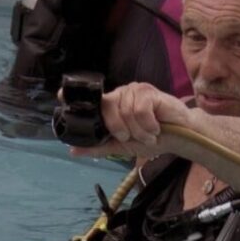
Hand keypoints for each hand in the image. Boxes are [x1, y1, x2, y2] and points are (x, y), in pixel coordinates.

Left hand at [70, 82, 196, 157]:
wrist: (179, 136)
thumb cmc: (151, 138)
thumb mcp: (121, 146)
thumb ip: (98, 147)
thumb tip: (73, 150)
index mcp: (112, 105)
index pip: (91, 98)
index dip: (75, 96)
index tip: (60, 97)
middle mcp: (121, 94)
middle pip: (107, 107)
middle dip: (119, 128)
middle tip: (132, 137)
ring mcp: (135, 90)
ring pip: (125, 111)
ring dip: (138, 130)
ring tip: (148, 134)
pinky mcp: (150, 92)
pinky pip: (140, 110)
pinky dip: (148, 124)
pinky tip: (155, 127)